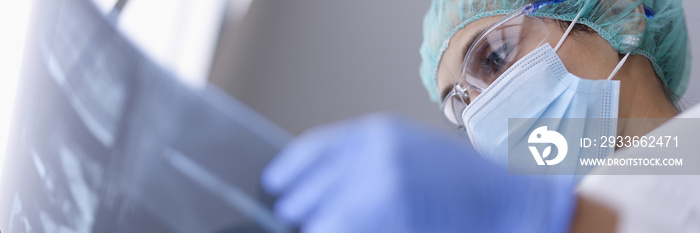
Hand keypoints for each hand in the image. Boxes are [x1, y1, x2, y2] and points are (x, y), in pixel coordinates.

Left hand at [262, 113, 575, 232]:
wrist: (509, 203)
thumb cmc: (461, 183)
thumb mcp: (409, 153)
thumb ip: (366, 161)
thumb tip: (317, 186)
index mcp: (379, 133)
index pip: (316, 148)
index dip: (290, 168)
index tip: (274, 182)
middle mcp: (377, 153)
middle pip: (312, 186)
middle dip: (300, 204)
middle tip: (292, 213)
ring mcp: (384, 185)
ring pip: (324, 216)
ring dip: (320, 223)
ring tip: (324, 224)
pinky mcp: (391, 212)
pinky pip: (342, 227)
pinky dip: (336, 229)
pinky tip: (342, 227)